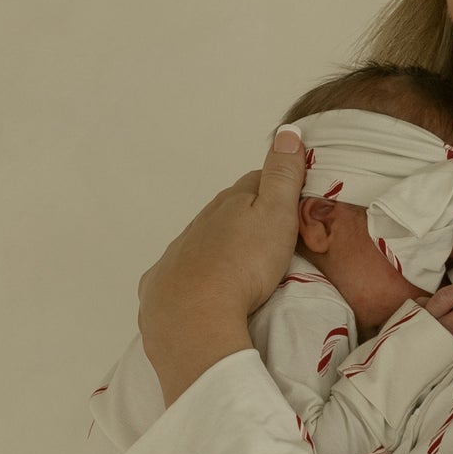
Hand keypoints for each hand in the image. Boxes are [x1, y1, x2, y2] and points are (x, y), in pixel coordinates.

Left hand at [138, 127, 306, 405]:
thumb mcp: (276, 215)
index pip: (255, 182)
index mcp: (227, 204)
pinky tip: (201, 293)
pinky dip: (193, 280)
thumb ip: (282, 176)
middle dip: (245, 220)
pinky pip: (178, 278)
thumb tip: (288, 131)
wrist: (194, 322)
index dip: (276, 189)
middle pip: (225, 213)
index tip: (293, 203)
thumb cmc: (244, 267)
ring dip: (219, 251)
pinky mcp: (159, 290)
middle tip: (271, 240)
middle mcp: (196, 224)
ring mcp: (174, 257)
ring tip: (240, 271)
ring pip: (200, 244)